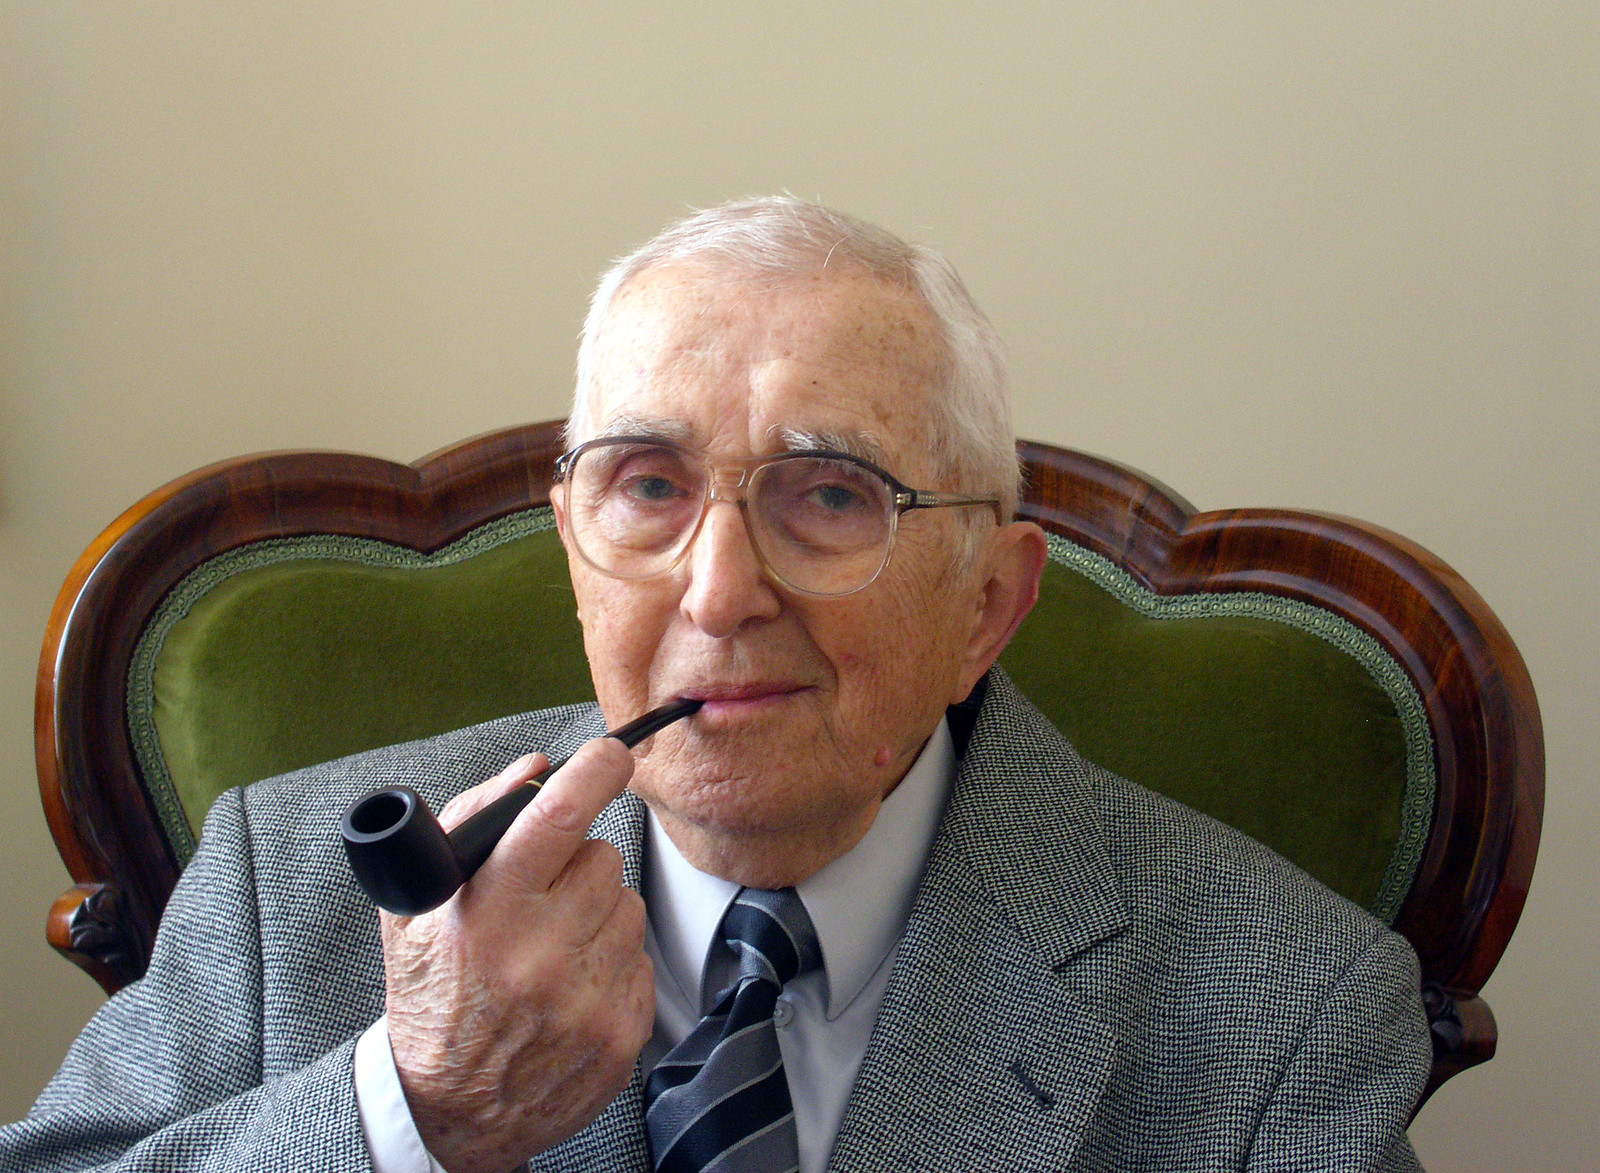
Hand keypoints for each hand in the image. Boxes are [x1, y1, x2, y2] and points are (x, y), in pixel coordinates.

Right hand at [380, 738, 652, 1172]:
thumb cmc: (432, 996)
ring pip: (628, 905)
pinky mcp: (620, 1034)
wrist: (447, 1109)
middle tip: (543, 896)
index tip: (612, 754)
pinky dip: (612, 961)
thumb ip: (471, 821)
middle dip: (578, 864)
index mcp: (486, 914)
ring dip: (598, 913)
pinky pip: (640, 957)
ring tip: (551, 947)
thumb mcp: (417, 907)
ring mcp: (585, 999)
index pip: (558, 815)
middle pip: (603, 858)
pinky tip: (572, 983)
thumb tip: (535, 766)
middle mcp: (538, 956)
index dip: (595, 770)